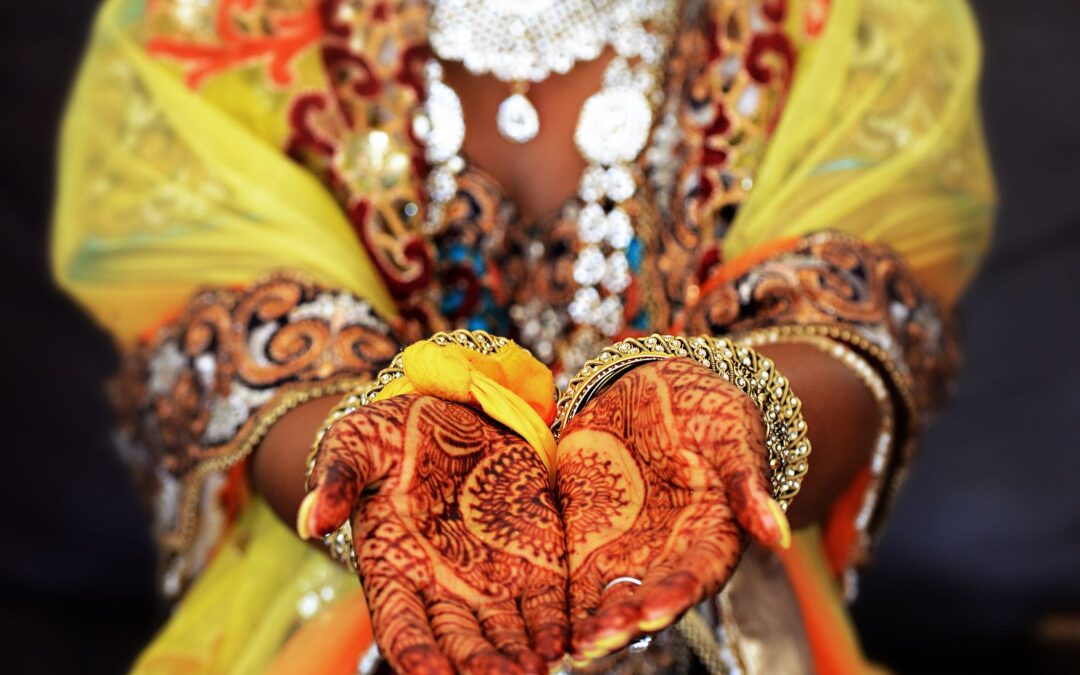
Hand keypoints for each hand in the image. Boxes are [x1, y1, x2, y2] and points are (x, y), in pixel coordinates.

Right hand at [302, 394, 567, 673]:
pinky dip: (552, 627)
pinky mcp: (532, 559)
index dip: (415, 653)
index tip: (427, 674)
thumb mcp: (357, 443)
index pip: (400, 626)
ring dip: (517, 657)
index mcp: (393, 568)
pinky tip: (561, 644)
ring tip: (534, 671)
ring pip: (504, 633)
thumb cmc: (393, 433)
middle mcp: (442, 586)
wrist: (450, 411)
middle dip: (477, 665)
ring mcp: (490, 577)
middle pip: (458, 641)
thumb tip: (315, 519)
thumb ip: (339, 479)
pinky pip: (544, 603)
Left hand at [555, 358, 788, 660]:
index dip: (674, 594)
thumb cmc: (711, 414)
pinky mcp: (585, 533)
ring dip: (589, 623)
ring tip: (570, 643)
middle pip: (645, 598)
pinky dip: (558, 597)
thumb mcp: (736, 437)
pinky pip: (569, 571)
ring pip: (606, 597)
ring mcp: (625, 547)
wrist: (661, 388)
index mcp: (711, 536)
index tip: (653, 609)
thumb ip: (748, 485)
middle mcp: (668, 554)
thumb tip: (778, 533)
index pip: (695, 574)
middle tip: (597, 640)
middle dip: (622, 623)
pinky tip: (541, 620)